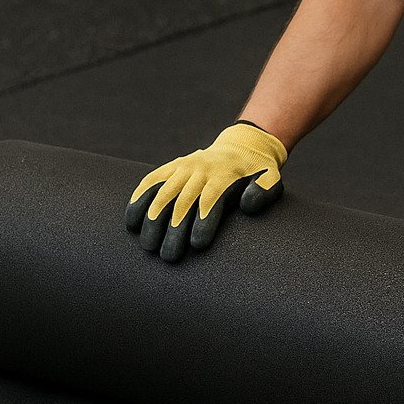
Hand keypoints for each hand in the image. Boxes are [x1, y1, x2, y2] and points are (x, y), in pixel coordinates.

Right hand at [125, 121, 286, 260]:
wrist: (243, 146)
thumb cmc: (258, 173)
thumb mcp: (271, 179)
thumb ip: (264, 191)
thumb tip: (247, 205)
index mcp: (225, 174)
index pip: (211, 198)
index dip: (203, 221)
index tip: (196, 245)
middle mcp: (201, 169)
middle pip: (184, 200)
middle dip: (174, 229)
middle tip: (168, 256)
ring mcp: (184, 167)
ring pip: (163, 192)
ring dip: (153, 219)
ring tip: (147, 245)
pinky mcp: (172, 167)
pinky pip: (151, 181)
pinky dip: (139, 199)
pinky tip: (131, 222)